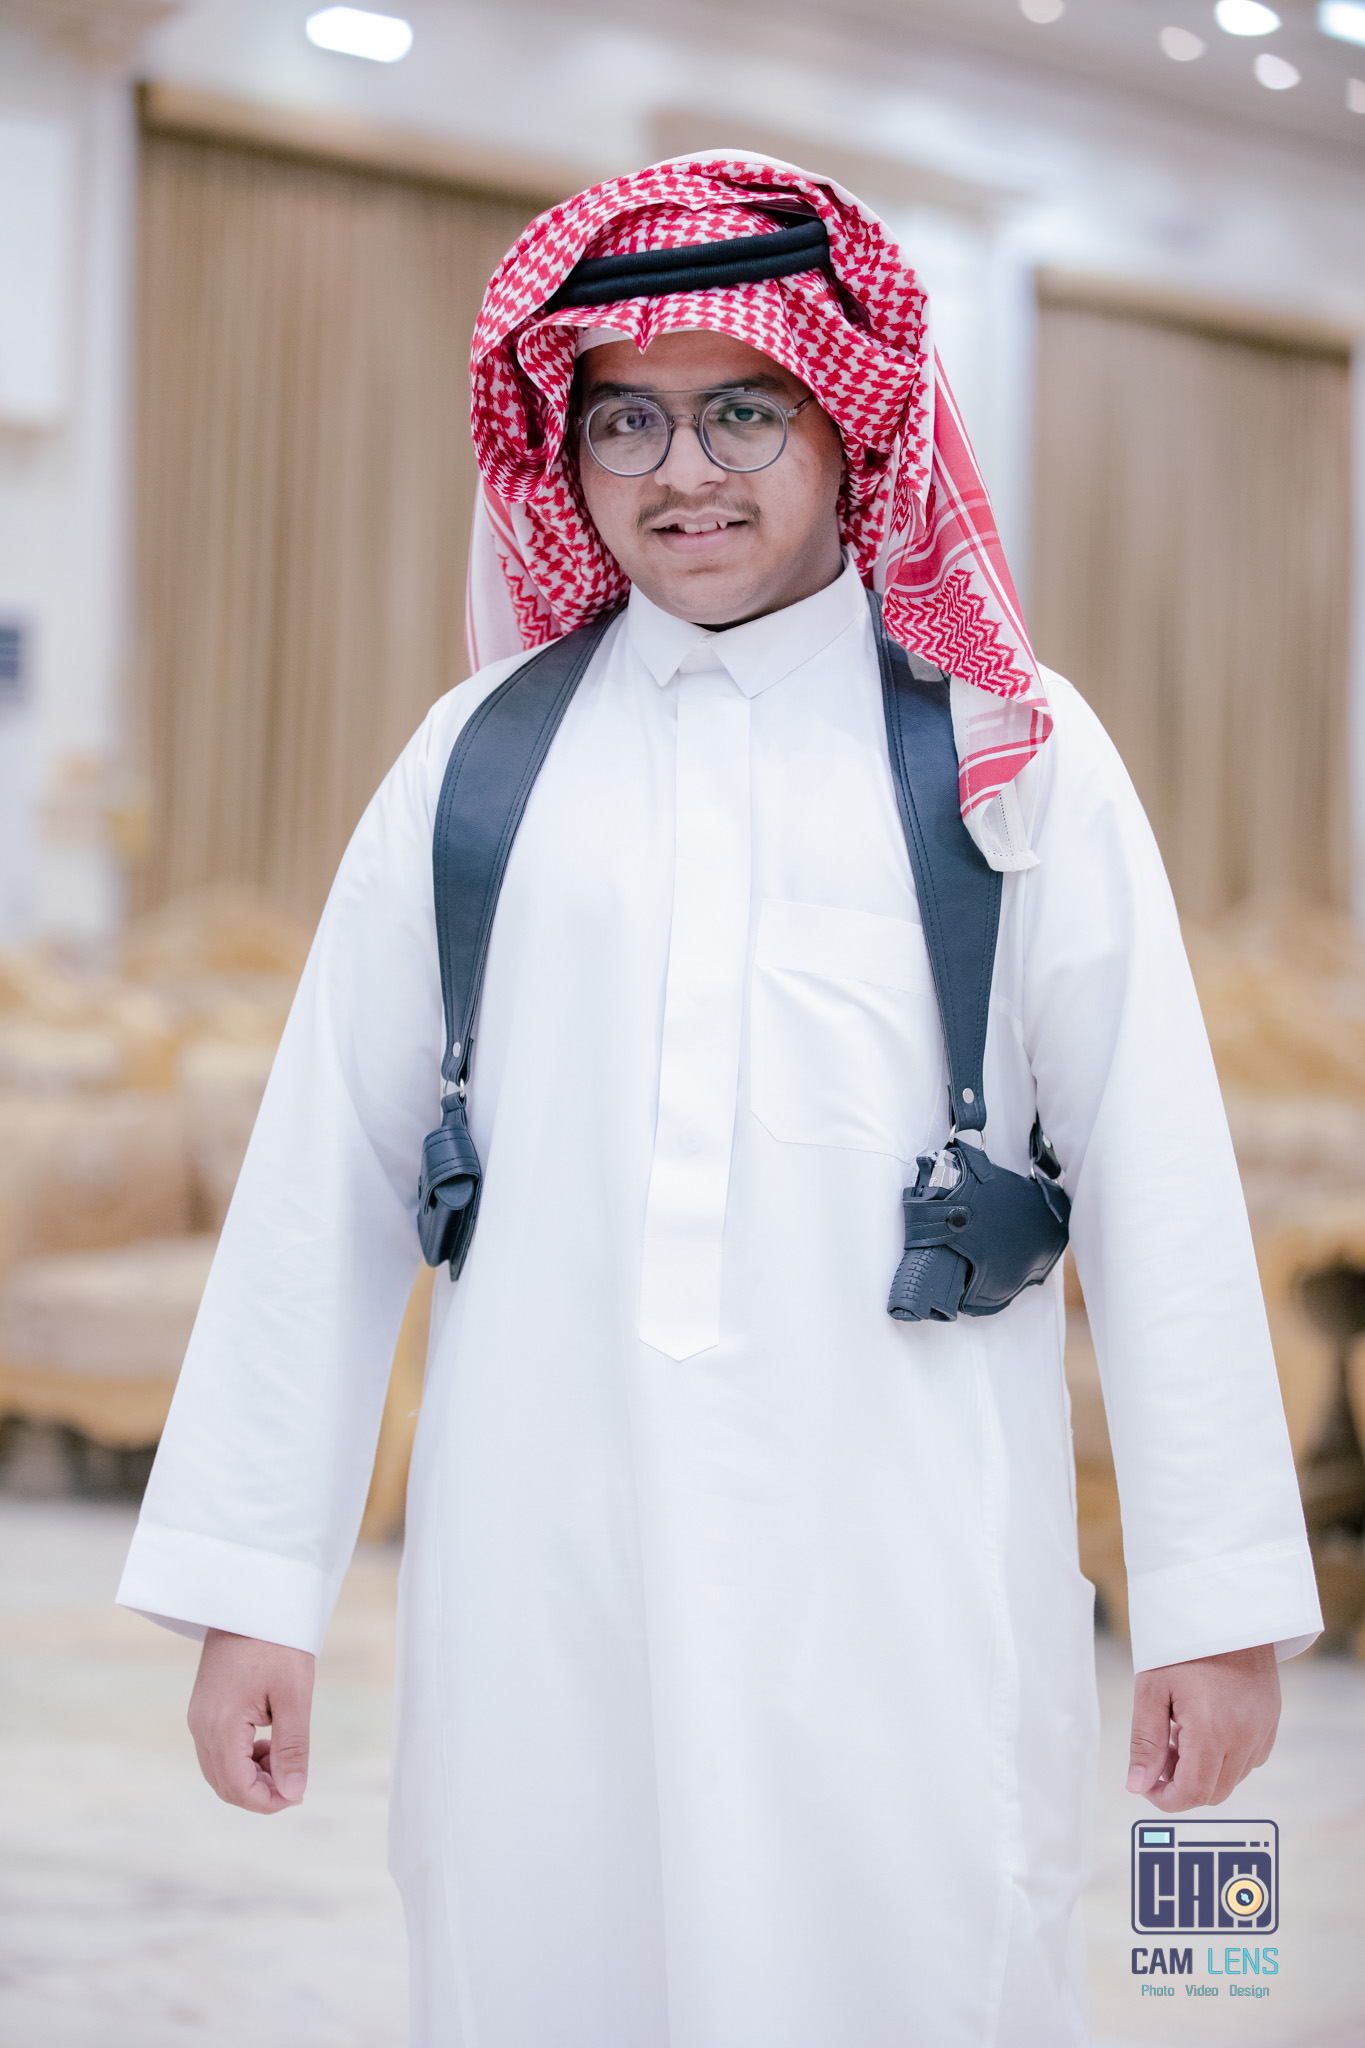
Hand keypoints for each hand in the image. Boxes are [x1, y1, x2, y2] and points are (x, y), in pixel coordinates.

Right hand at [188, 1627, 315, 1813]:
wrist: (252, 1597)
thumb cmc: (277, 1641)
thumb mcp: (294, 1695)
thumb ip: (292, 1748)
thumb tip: (294, 1793)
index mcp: (220, 1726)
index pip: (236, 1788)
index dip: (267, 1802)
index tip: (298, 1794)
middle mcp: (200, 1726)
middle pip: (224, 1784)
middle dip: (259, 1792)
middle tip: (294, 1779)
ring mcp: (198, 1717)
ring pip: (219, 1770)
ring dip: (250, 1776)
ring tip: (283, 1756)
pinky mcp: (204, 1708)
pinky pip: (217, 1750)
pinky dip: (241, 1758)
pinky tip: (268, 1742)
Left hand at [1126, 1643, 1279, 1811]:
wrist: (1225, 1611)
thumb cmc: (1183, 1646)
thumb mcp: (1152, 1690)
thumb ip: (1146, 1743)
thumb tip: (1137, 1786)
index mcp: (1212, 1732)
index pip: (1191, 1793)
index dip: (1165, 1800)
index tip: (1147, 1786)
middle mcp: (1244, 1738)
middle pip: (1213, 1793)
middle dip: (1182, 1785)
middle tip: (1161, 1753)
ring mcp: (1262, 1730)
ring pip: (1233, 1778)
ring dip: (1204, 1771)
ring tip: (1180, 1732)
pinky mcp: (1271, 1720)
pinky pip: (1250, 1758)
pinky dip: (1226, 1757)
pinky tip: (1205, 1727)